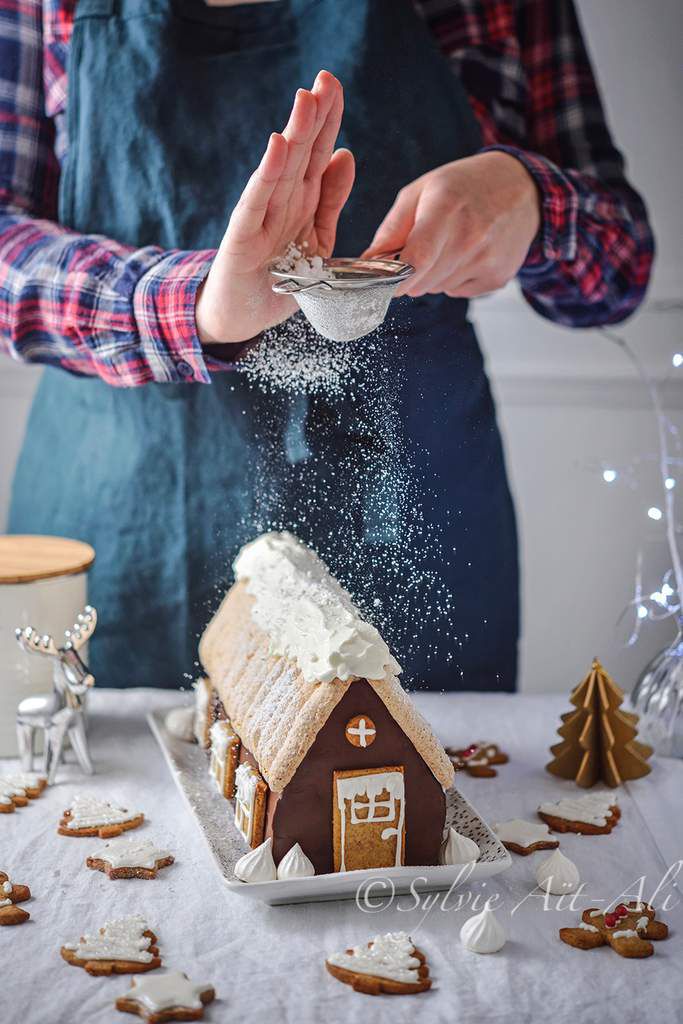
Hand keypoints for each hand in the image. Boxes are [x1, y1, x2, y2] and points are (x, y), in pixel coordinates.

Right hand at [196, 71, 354, 344]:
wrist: (241, 318)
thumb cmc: (278, 280)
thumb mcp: (317, 240)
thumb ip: (330, 201)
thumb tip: (346, 154)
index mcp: (303, 203)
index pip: (318, 155)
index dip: (328, 121)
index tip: (335, 86)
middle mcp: (282, 203)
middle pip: (301, 154)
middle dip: (314, 116)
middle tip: (325, 77)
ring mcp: (260, 218)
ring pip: (282, 170)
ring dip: (294, 135)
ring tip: (305, 100)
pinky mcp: (242, 238)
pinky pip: (257, 202)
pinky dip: (267, 175)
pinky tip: (276, 146)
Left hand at [364, 151, 540, 297]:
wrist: (522, 189)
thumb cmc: (464, 186)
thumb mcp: (422, 191)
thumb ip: (392, 228)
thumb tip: (367, 263)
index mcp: (446, 209)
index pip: (415, 260)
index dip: (393, 277)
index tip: (382, 278)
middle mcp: (471, 238)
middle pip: (420, 282)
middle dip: (408, 273)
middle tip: (416, 249)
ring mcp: (487, 260)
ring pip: (436, 288)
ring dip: (431, 275)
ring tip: (447, 244)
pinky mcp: (497, 277)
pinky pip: (456, 291)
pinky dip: (452, 278)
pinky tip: (465, 254)